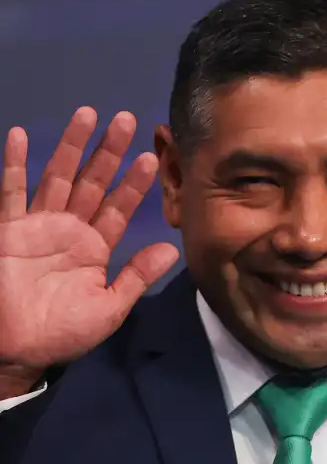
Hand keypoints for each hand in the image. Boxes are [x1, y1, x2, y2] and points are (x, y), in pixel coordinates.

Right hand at [0, 109, 179, 391]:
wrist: (15, 349)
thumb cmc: (61, 333)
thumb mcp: (109, 307)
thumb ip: (137, 276)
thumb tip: (173, 249)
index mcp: (96, 248)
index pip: (120, 207)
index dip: (135, 183)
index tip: (154, 157)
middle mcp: (70, 229)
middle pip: (92, 182)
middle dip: (109, 151)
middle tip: (126, 119)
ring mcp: (38, 226)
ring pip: (58, 177)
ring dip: (71, 146)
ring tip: (87, 114)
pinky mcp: (9, 230)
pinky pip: (11, 193)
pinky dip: (15, 164)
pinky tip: (21, 136)